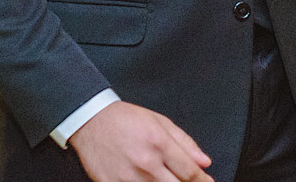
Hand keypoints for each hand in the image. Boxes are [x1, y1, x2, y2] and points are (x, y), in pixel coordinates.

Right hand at [67, 101, 212, 181]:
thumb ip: (185, 142)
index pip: (189, 172)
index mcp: (159, 143)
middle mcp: (146, 163)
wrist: (90, 121)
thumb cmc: (125, 120)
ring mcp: (128, 178)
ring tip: (166, 179)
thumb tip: (204, 161)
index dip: (203, 181)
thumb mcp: (160, 122)